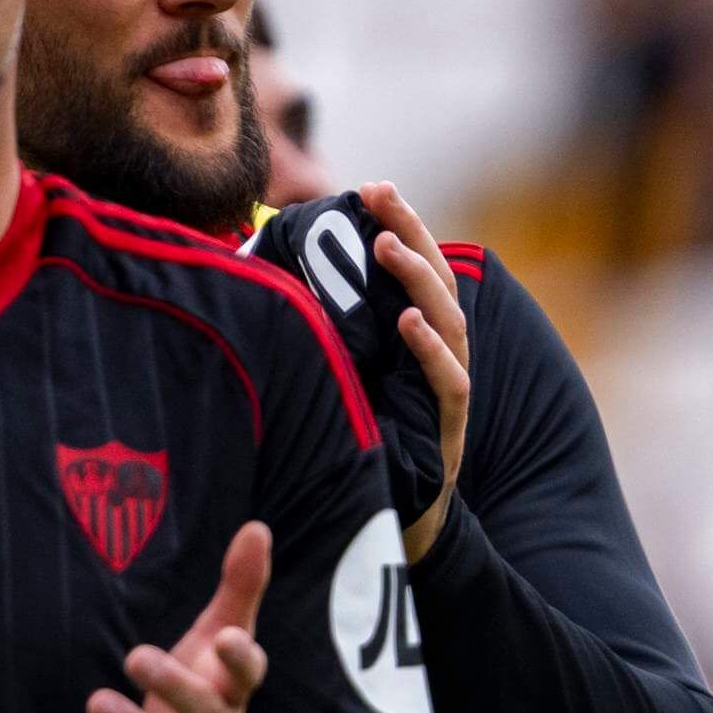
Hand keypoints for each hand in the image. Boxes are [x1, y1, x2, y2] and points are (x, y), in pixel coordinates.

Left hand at [78, 522, 271, 712]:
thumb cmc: (201, 702)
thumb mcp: (214, 646)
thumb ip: (237, 590)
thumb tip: (257, 527)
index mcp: (232, 695)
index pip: (249, 678)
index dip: (242, 661)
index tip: (226, 638)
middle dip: (177, 689)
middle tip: (136, 655)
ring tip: (96, 703)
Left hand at [359, 181, 471, 562]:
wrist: (391, 523)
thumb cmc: (360, 445)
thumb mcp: (337, 378)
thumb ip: (322, 335)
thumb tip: (263, 281)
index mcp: (416, 339)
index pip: (414, 270)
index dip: (401, 226)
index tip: (371, 188)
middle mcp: (438, 357)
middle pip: (437, 281)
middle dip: (412, 233)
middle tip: (381, 197)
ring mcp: (447, 392)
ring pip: (449, 321)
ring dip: (419, 279)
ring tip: (387, 247)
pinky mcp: (448, 429)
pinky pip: (449, 382)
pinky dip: (431, 350)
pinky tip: (408, 324)